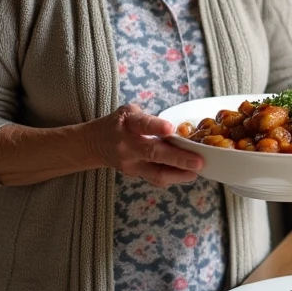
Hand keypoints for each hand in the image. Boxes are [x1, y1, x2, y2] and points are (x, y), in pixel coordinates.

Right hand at [87, 104, 203, 186]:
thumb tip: (179, 129)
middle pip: (153, 153)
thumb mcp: (130, 112)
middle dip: (177, 158)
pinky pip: (154, 178)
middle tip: (198, 162)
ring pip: (156, 172)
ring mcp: (130, 163)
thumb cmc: (119, 123)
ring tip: (196, 172)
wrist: (94, 143)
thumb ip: (150, 120)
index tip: (170, 129)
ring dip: (178, 174)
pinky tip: (186, 175)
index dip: (156, 126)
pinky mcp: (134, 174)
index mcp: (127, 123)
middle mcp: (127, 145)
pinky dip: (172, 178)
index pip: (142, 124)